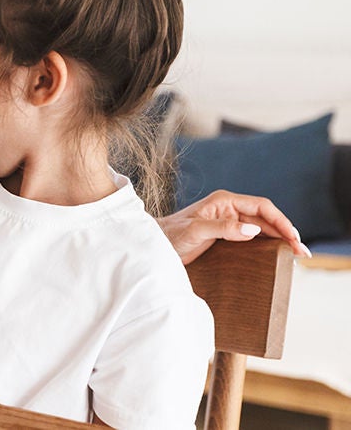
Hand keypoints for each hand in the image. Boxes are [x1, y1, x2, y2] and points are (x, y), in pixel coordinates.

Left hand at [159, 189, 311, 263]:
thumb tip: (252, 230)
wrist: (155, 243)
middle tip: (302, 252)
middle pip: (266, 218)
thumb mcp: (195, 231)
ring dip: (280, 239)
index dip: (281, 220)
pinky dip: (269, 244)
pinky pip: (254, 237)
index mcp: (224, 201)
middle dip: (286, 233)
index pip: (262, 206)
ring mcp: (229, 221)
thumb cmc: (171, 234)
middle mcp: (230, 208)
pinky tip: (278, 254)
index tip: (292, 237)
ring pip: (263, 228)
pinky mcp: (227, 234)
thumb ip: (222, 228)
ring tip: (297, 255)